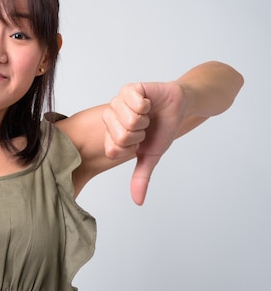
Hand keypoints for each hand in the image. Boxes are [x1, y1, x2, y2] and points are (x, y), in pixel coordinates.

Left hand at [103, 82, 186, 204]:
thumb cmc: (162, 129)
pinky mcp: (128, 89)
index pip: (113, 149)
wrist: (180, 106)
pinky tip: (148, 102)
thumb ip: (141, 177)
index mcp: (111, 134)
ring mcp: (118, 102)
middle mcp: (110, 118)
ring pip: (128, 119)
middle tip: (145, 126)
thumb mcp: (151, 155)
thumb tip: (138, 201)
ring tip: (148, 114)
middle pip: (121, 135)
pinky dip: (147, 105)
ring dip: (145, 118)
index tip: (140, 140)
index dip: (133, 147)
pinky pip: (134, 102)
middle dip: (141, 133)